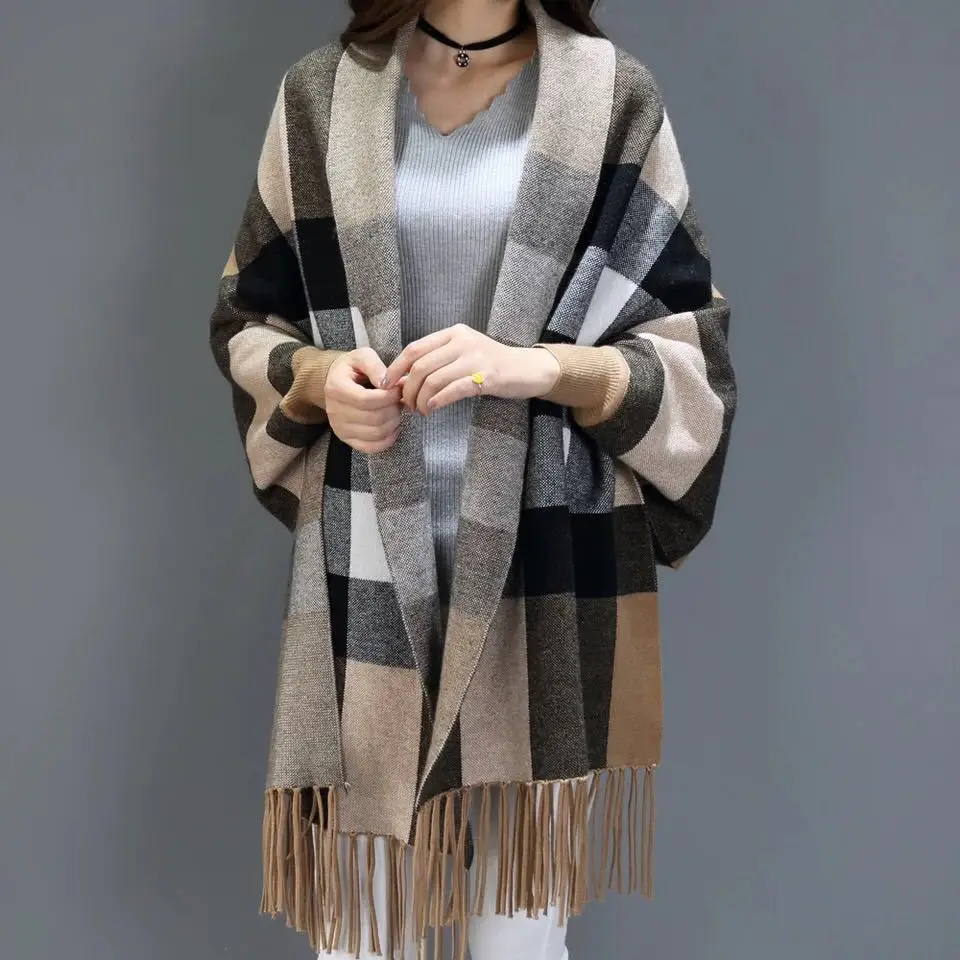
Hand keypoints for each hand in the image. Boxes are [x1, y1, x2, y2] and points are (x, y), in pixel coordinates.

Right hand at [325, 347, 405, 452]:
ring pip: (375, 433)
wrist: (337, 381)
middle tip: (400, 400)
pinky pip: (371, 447)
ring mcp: (340, 428)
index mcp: (336, 388)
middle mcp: (334, 411)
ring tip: (397, 410)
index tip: (398, 389)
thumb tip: (387, 383)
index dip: (388, 397)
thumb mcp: (362, 356)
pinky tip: (393, 427)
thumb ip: (375, 365)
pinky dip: (388, 439)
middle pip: (373, 418)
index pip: (366, 400)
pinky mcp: (347, 439)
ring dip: (394, 423)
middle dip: (394, 409)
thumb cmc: (353, 368)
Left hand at [379, 324, 560, 414]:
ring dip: (421, 399)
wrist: (526, 369)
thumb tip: (404, 378)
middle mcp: (462, 342)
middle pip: (421, 366)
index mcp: (453, 333)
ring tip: (421, 410)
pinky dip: (438, 401)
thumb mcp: (464, 352)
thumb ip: (438, 359)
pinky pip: (454, 389)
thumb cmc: (490, 364)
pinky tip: (432, 408)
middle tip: (407, 404)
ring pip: (434, 379)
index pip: (415, 349)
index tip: (386, 384)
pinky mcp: (487, 377)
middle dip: (408, 389)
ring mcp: (475, 358)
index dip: (396, 368)